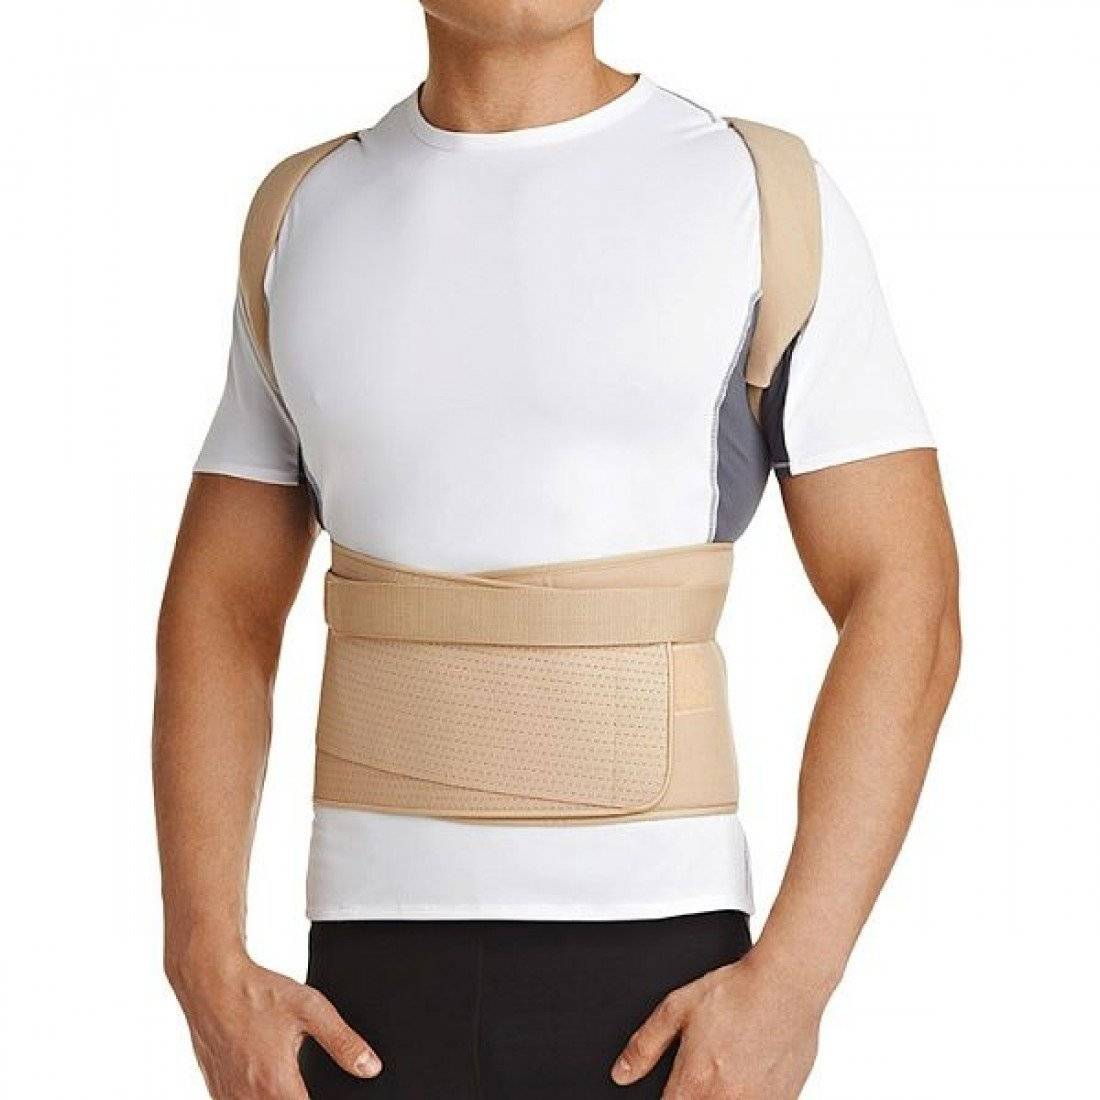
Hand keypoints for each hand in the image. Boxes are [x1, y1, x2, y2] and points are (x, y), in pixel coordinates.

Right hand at [169, 950, 380, 1097]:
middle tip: (303, 1083)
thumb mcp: (310, 1010)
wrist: (211, 982)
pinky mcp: (215, 1088)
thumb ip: (342, 1042)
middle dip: (298, 1098)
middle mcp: (248, 1097)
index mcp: (276, 1084)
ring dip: (274, 1097)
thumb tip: (370, 1067)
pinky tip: (264, 1079)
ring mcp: (227, 1095)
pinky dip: (253, 1096)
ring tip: (285, 1078)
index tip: (324, 1092)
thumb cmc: (257, 993)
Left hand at [611, 949, 825, 1098]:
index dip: (665, 1099)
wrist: (786, 984)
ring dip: (720, 1094)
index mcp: (696, 1083)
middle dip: (693, 1095)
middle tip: (703, 1070)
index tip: (671, 1090)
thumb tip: (622, 1073)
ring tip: (726, 1068)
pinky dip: (748, 1094)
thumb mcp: (677, 1007)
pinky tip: (748, 1072)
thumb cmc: (737, 991)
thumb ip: (646, 1044)